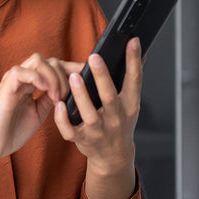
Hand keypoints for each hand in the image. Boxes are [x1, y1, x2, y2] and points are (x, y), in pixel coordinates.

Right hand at [0, 53, 81, 168]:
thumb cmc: (11, 132)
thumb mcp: (38, 113)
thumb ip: (50, 99)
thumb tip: (69, 89)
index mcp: (31, 83)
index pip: (54, 66)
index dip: (72, 68)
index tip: (88, 75)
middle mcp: (22, 77)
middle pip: (50, 60)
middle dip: (64, 75)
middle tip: (65, 97)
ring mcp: (13, 80)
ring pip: (38, 60)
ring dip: (53, 77)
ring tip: (55, 97)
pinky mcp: (6, 87)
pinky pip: (23, 71)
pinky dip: (37, 77)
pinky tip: (44, 91)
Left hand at [53, 38, 141, 198]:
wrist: (113, 157)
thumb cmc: (120, 123)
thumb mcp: (130, 104)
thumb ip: (131, 82)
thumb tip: (139, 53)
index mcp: (130, 106)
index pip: (134, 80)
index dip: (134, 61)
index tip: (132, 41)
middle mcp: (116, 118)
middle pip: (109, 96)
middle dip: (102, 77)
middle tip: (94, 57)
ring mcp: (99, 130)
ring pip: (89, 114)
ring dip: (81, 95)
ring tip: (73, 77)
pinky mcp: (82, 139)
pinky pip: (70, 130)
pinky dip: (63, 119)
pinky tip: (59, 105)